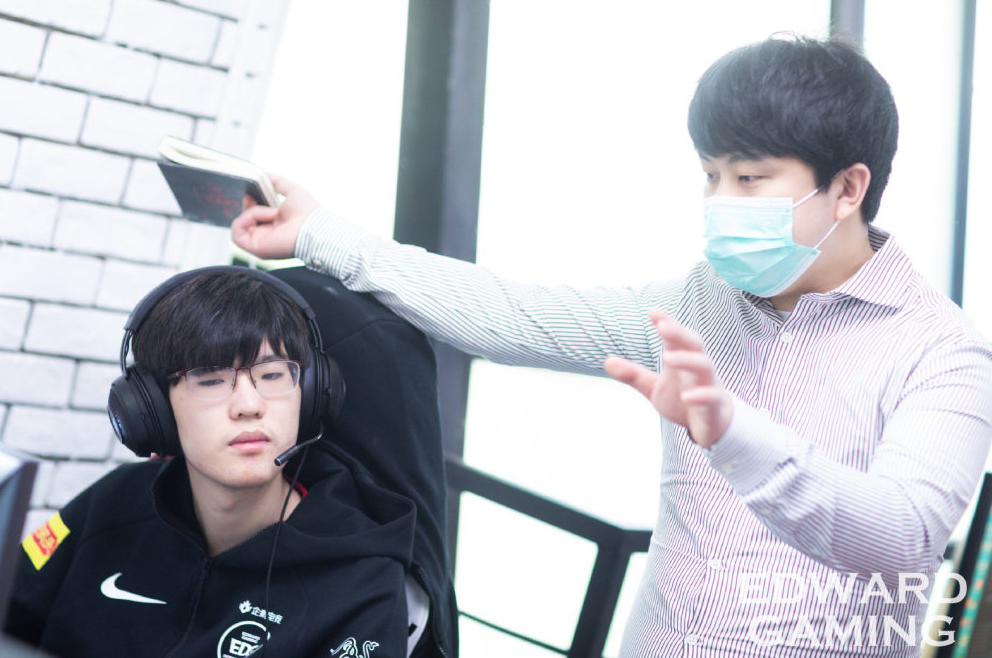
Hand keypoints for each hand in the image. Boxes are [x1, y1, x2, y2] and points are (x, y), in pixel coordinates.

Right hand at [231, 175, 318, 259]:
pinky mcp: (255, 248)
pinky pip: (236, 232)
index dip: (251, 201)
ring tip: (271, 212)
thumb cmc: (308, 212)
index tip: (255, 193)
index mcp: (274, 224)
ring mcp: (260, 242)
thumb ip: (278, 181)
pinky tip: (267, 216)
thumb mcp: (291, 189)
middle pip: (243, 218)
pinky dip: (247, 219)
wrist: (314, 227)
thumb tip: (265, 174)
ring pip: (239, 224)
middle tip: (257, 198)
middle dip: (248, 205)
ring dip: (251, 212)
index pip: (252, 213)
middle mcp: (266, 234)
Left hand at [604, 310, 732, 447]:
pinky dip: (701, 395)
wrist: (713, 426)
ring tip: (667, 357)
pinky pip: (713, 397)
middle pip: (693, 344)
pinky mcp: (717, 406)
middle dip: (679, 333)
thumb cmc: (684, 398)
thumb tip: (607, 361)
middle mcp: (697, 367)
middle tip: (662, 326)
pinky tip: (686, 397)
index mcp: (682, 359)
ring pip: (703, 366)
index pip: (675, 337)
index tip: (652, 311)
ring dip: (687, 360)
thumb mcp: (654, 388)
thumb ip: (633, 375)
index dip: (666, 323)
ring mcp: (710, 384)